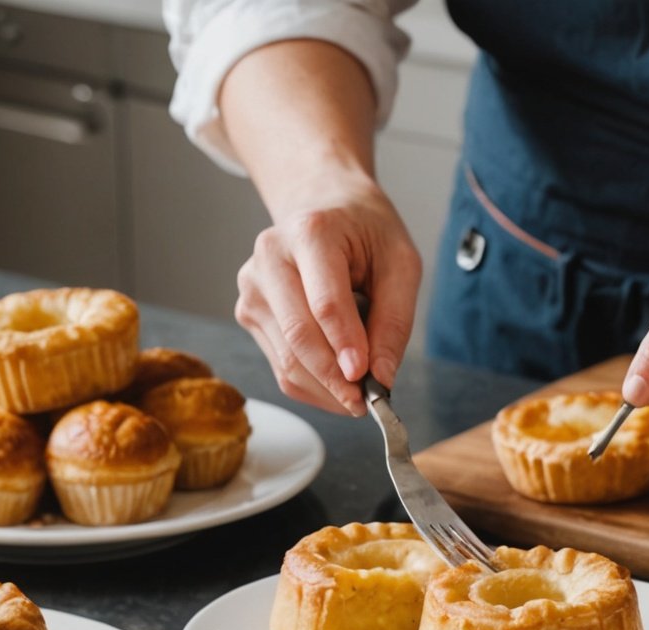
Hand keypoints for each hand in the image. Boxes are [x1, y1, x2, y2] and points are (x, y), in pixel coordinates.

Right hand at [235, 174, 421, 416]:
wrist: (324, 207)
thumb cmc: (366, 232)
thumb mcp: (400, 263)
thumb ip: (395, 320)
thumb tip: (382, 377)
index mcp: (310, 233)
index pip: (325, 303)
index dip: (346, 346)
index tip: (368, 379)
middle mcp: (270, 256)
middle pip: (299, 338)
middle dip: (336, 379)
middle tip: (369, 402)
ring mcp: (252, 287)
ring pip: (287, 362)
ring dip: (327, 389)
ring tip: (360, 389)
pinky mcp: (248, 312)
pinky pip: (281, 367)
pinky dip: (314, 386)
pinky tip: (338, 381)